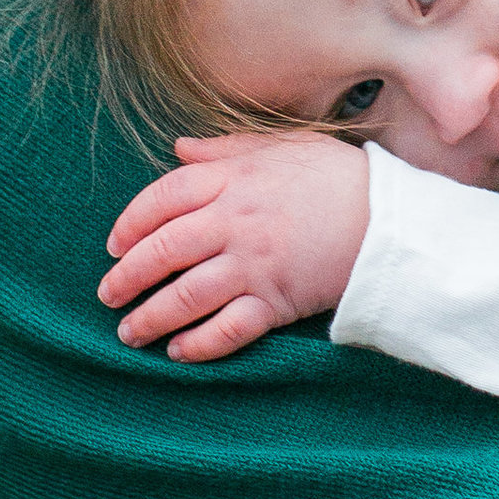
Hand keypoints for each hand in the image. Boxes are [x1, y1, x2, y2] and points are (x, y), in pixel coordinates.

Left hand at [100, 133, 371, 363]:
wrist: (391, 219)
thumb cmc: (336, 177)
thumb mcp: (281, 145)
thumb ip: (224, 149)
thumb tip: (179, 147)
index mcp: (232, 181)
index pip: (162, 199)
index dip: (130, 223)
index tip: (114, 244)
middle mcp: (234, 223)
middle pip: (163, 251)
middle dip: (127, 276)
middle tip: (108, 294)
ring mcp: (253, 265)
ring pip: (185, 295)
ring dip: (150, 317)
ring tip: (129, 332)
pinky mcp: (276, 302)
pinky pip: (227, 329)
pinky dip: (198, 345)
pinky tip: (178, 352)